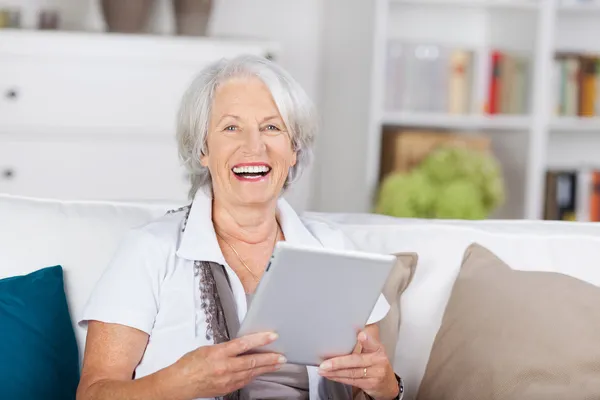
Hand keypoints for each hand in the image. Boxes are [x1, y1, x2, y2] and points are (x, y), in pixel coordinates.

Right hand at [171, 332, 285, 398]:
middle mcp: (224, 367)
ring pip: (251, 373)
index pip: (243, 344)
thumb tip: (242, 346)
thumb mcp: (208, 348)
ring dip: (266, 368)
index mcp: (218, 353)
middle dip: (270, 359)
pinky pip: (244, 381)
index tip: (272, 336)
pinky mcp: (227, 388)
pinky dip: (254, 375)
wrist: (179, 384)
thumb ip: (226, 348)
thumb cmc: (190, 364)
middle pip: (252, 362)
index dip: (260, 340)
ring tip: (277, 364)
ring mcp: (227, 380)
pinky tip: (261, 372)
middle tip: (282, 356)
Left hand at [317, 330, 398, 399]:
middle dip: (338, 362)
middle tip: (324, 363)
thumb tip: (352, 328)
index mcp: (378, 348)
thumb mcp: (373, 349)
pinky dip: (338, 378)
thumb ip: (364, 340)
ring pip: (351, 373)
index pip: (372, 342)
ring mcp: (375, 374)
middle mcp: (378, 360)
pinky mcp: (370, 384)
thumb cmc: (375, 363)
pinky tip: (330, 376)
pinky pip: (351, 381)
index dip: (367, 339)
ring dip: (334, 372)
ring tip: (322, 370)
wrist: (387, 384)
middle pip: (356, 360)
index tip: (361, 335)